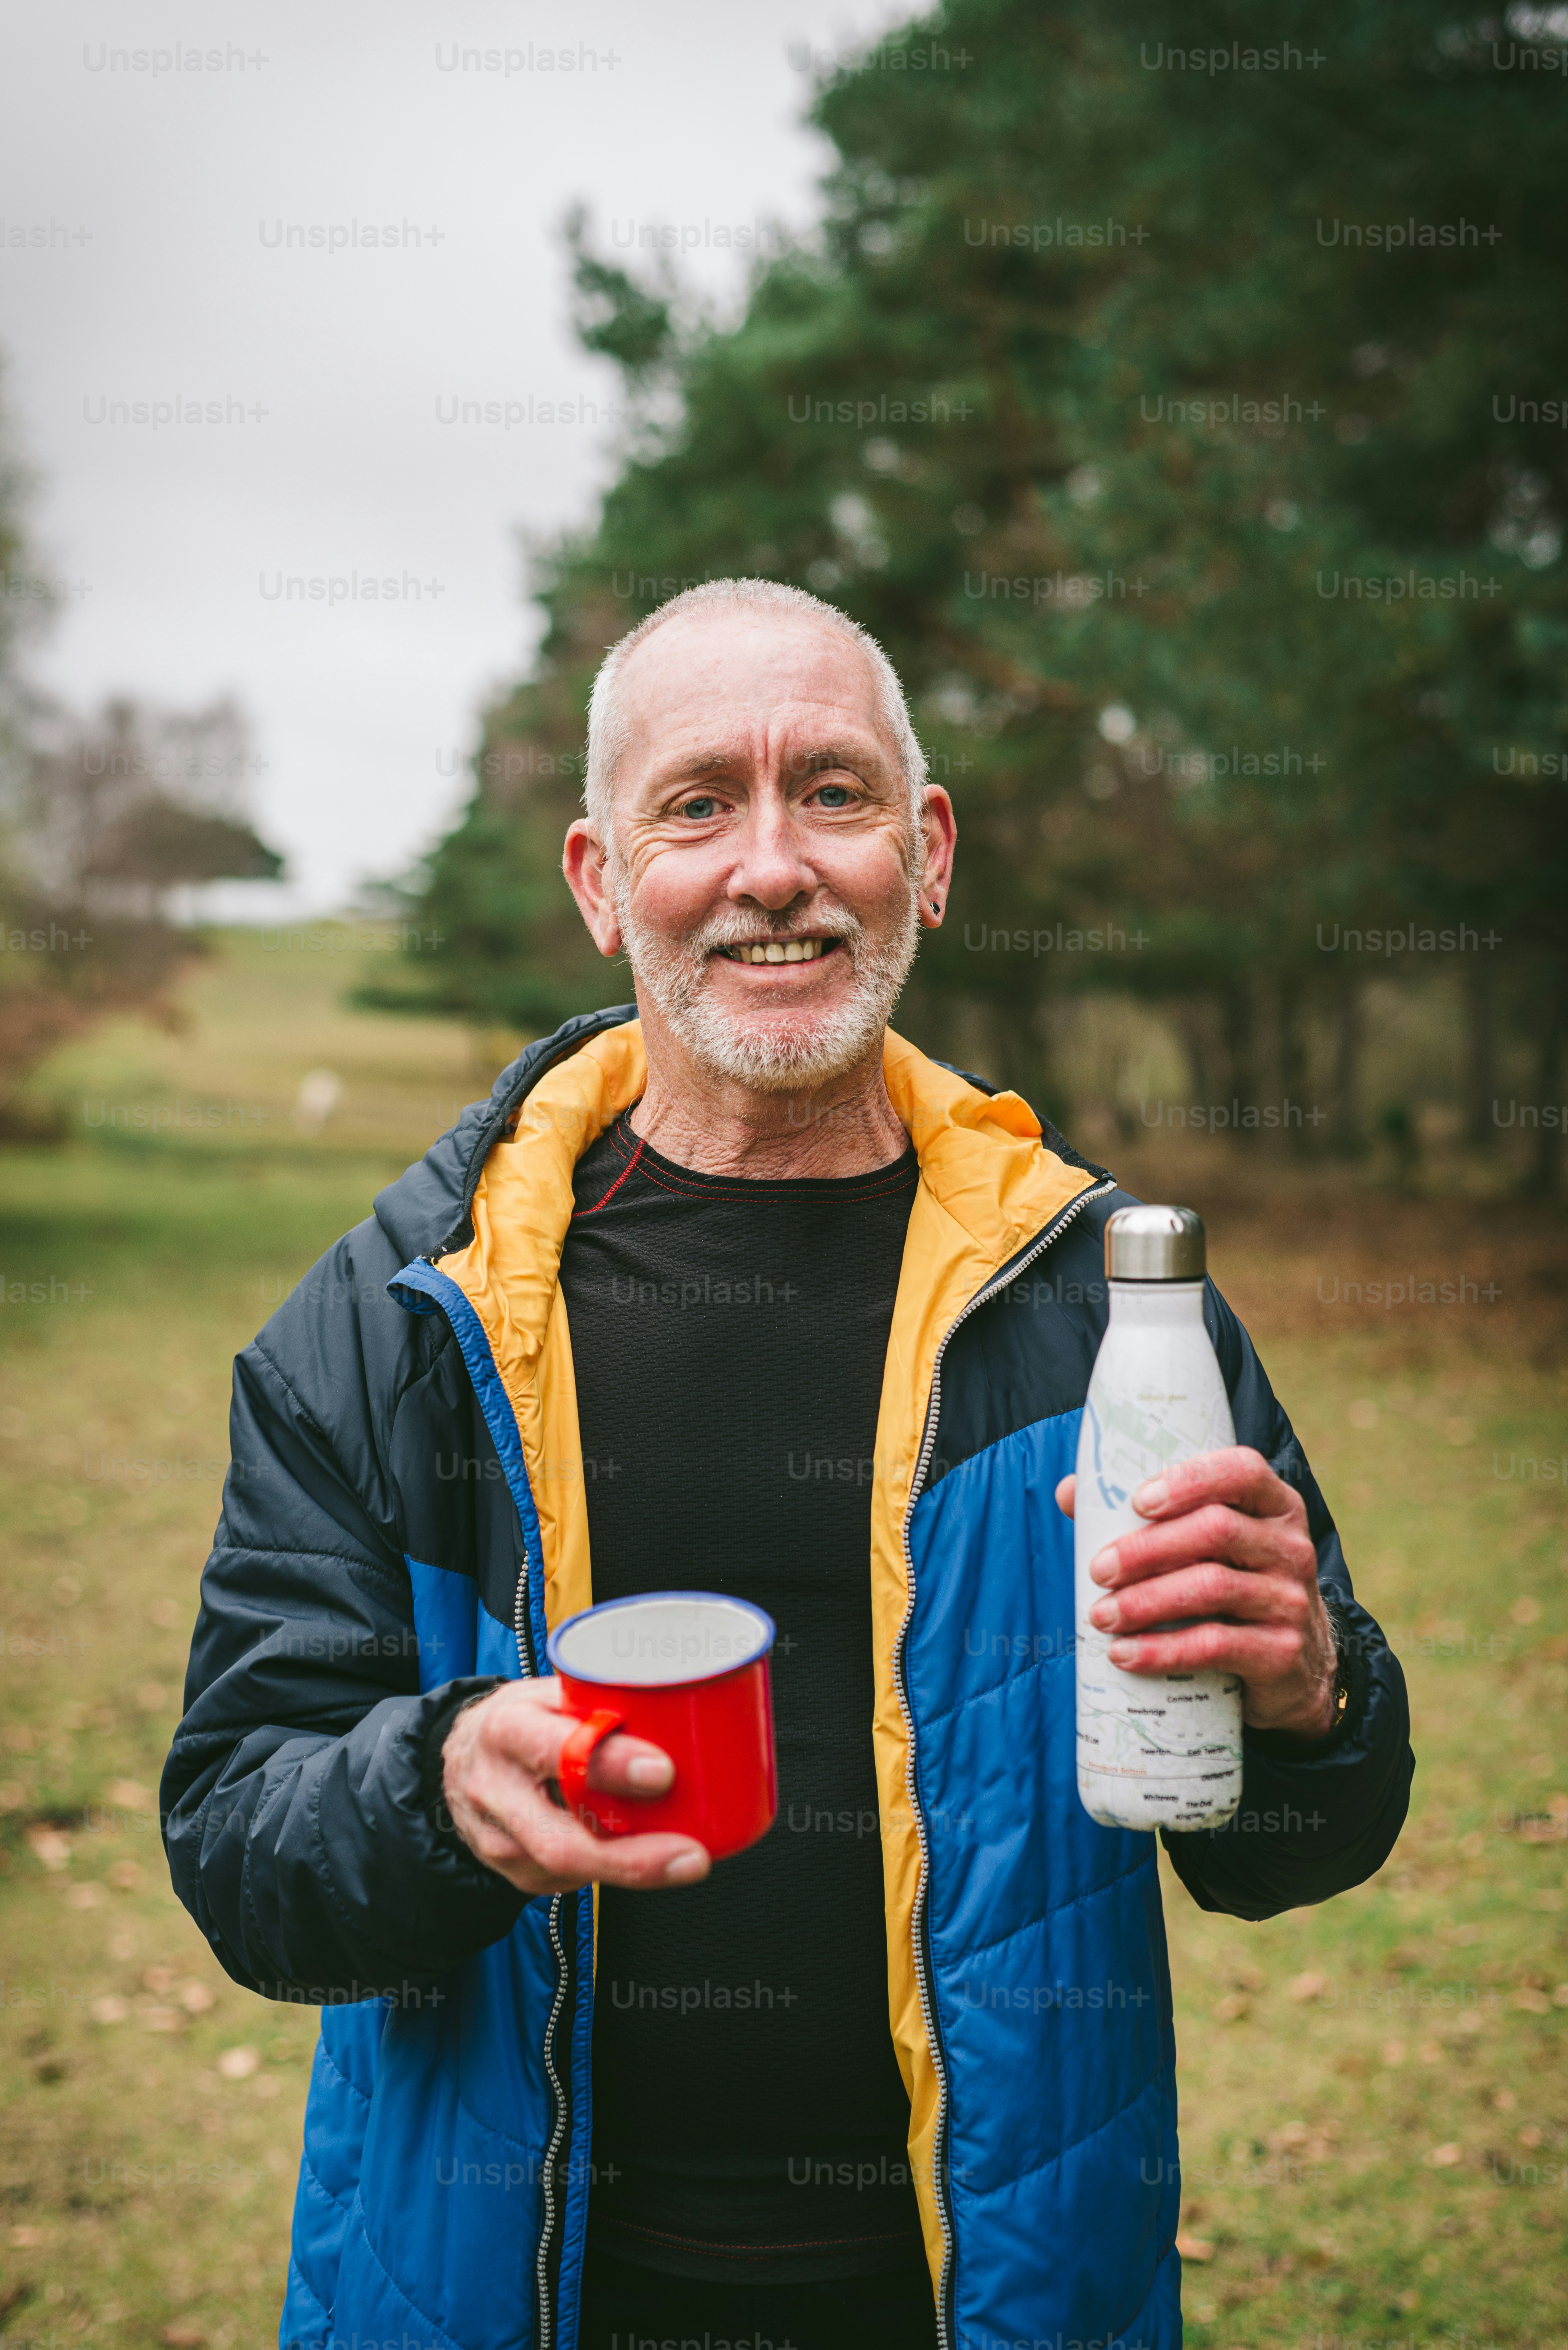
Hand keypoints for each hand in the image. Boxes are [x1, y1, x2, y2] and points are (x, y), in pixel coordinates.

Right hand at [442, 1678, 711, 1894]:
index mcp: (508, 1730)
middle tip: (691, 1856)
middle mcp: (496, 1790)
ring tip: (686, 1860)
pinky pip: (569, 1881)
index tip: (664, 1772)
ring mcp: (499, 1840)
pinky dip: (611, 1871)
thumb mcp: (552, 1693)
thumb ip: (603, 1702)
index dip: (611, 1765)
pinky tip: (641, 1857)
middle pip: (561, 1842)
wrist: (461, 1756)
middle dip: (632, 1858)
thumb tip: (684, 1707)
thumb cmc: (524, 1718)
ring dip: (633, 1870)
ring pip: (569, 1870)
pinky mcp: (513, 1872)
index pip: (556, 1751)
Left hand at [1055, 1447, 1337, 1738]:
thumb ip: (1144, 1516)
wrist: (1293, 1670)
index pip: (1242, 1470)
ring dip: (1146, 1601)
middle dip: (1147, 1548)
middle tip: (1098, 1569)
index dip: (1189, 1479)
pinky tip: (1124, 1654)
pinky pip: (1216, 1645)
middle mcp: (1289, 1546)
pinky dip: (1163, 1649)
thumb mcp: (1204, 1548)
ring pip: (1213, 1586)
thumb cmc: (1230, 1591)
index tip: (1137, 1502)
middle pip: (1216, 1529)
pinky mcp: (1281, 1652)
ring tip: (1101, 1615)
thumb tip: (1069, 1491)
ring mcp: (1290, 1600)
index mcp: (1273, 1505)